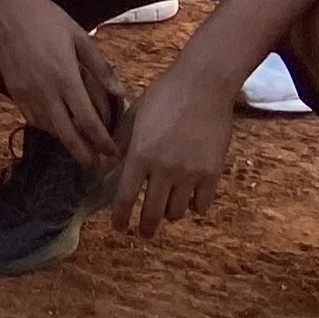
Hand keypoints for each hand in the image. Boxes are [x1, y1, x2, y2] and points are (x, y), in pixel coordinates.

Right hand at [0, 0, 126, 169]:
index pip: (88, 122)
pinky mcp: (12, 90)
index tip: (115, 154)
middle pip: (67, 136)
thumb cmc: (47, 17)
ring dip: (67, 144)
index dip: (103, 142)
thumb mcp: (80, 37)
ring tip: (82, 152)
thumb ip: (101, 68)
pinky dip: (48, 128)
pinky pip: (32, 119)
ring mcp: (26, 93)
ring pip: (49, 130)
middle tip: (99, 168)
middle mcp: (45, 91)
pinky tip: (58, 129)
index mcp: (65, 77)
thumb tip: (122, 93)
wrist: (6, 6)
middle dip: (86, 156)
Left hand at [110, 52, 238, 236]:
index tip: (119, 229)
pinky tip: (190, 199)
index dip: (120, 217)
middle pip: (152, 213)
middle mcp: (164, 169)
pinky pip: (202, 204)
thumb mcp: (134, 116)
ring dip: (169, 212)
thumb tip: (106, 166)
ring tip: (166, 207)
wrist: (203, 85)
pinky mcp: (213, 173)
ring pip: (177, 211)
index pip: (125, 197)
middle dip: (146, 227)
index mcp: (140, 154)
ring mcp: (190, 173)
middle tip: (143, 232)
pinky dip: (195, 206)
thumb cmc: (163, 95)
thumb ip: (120, 143)